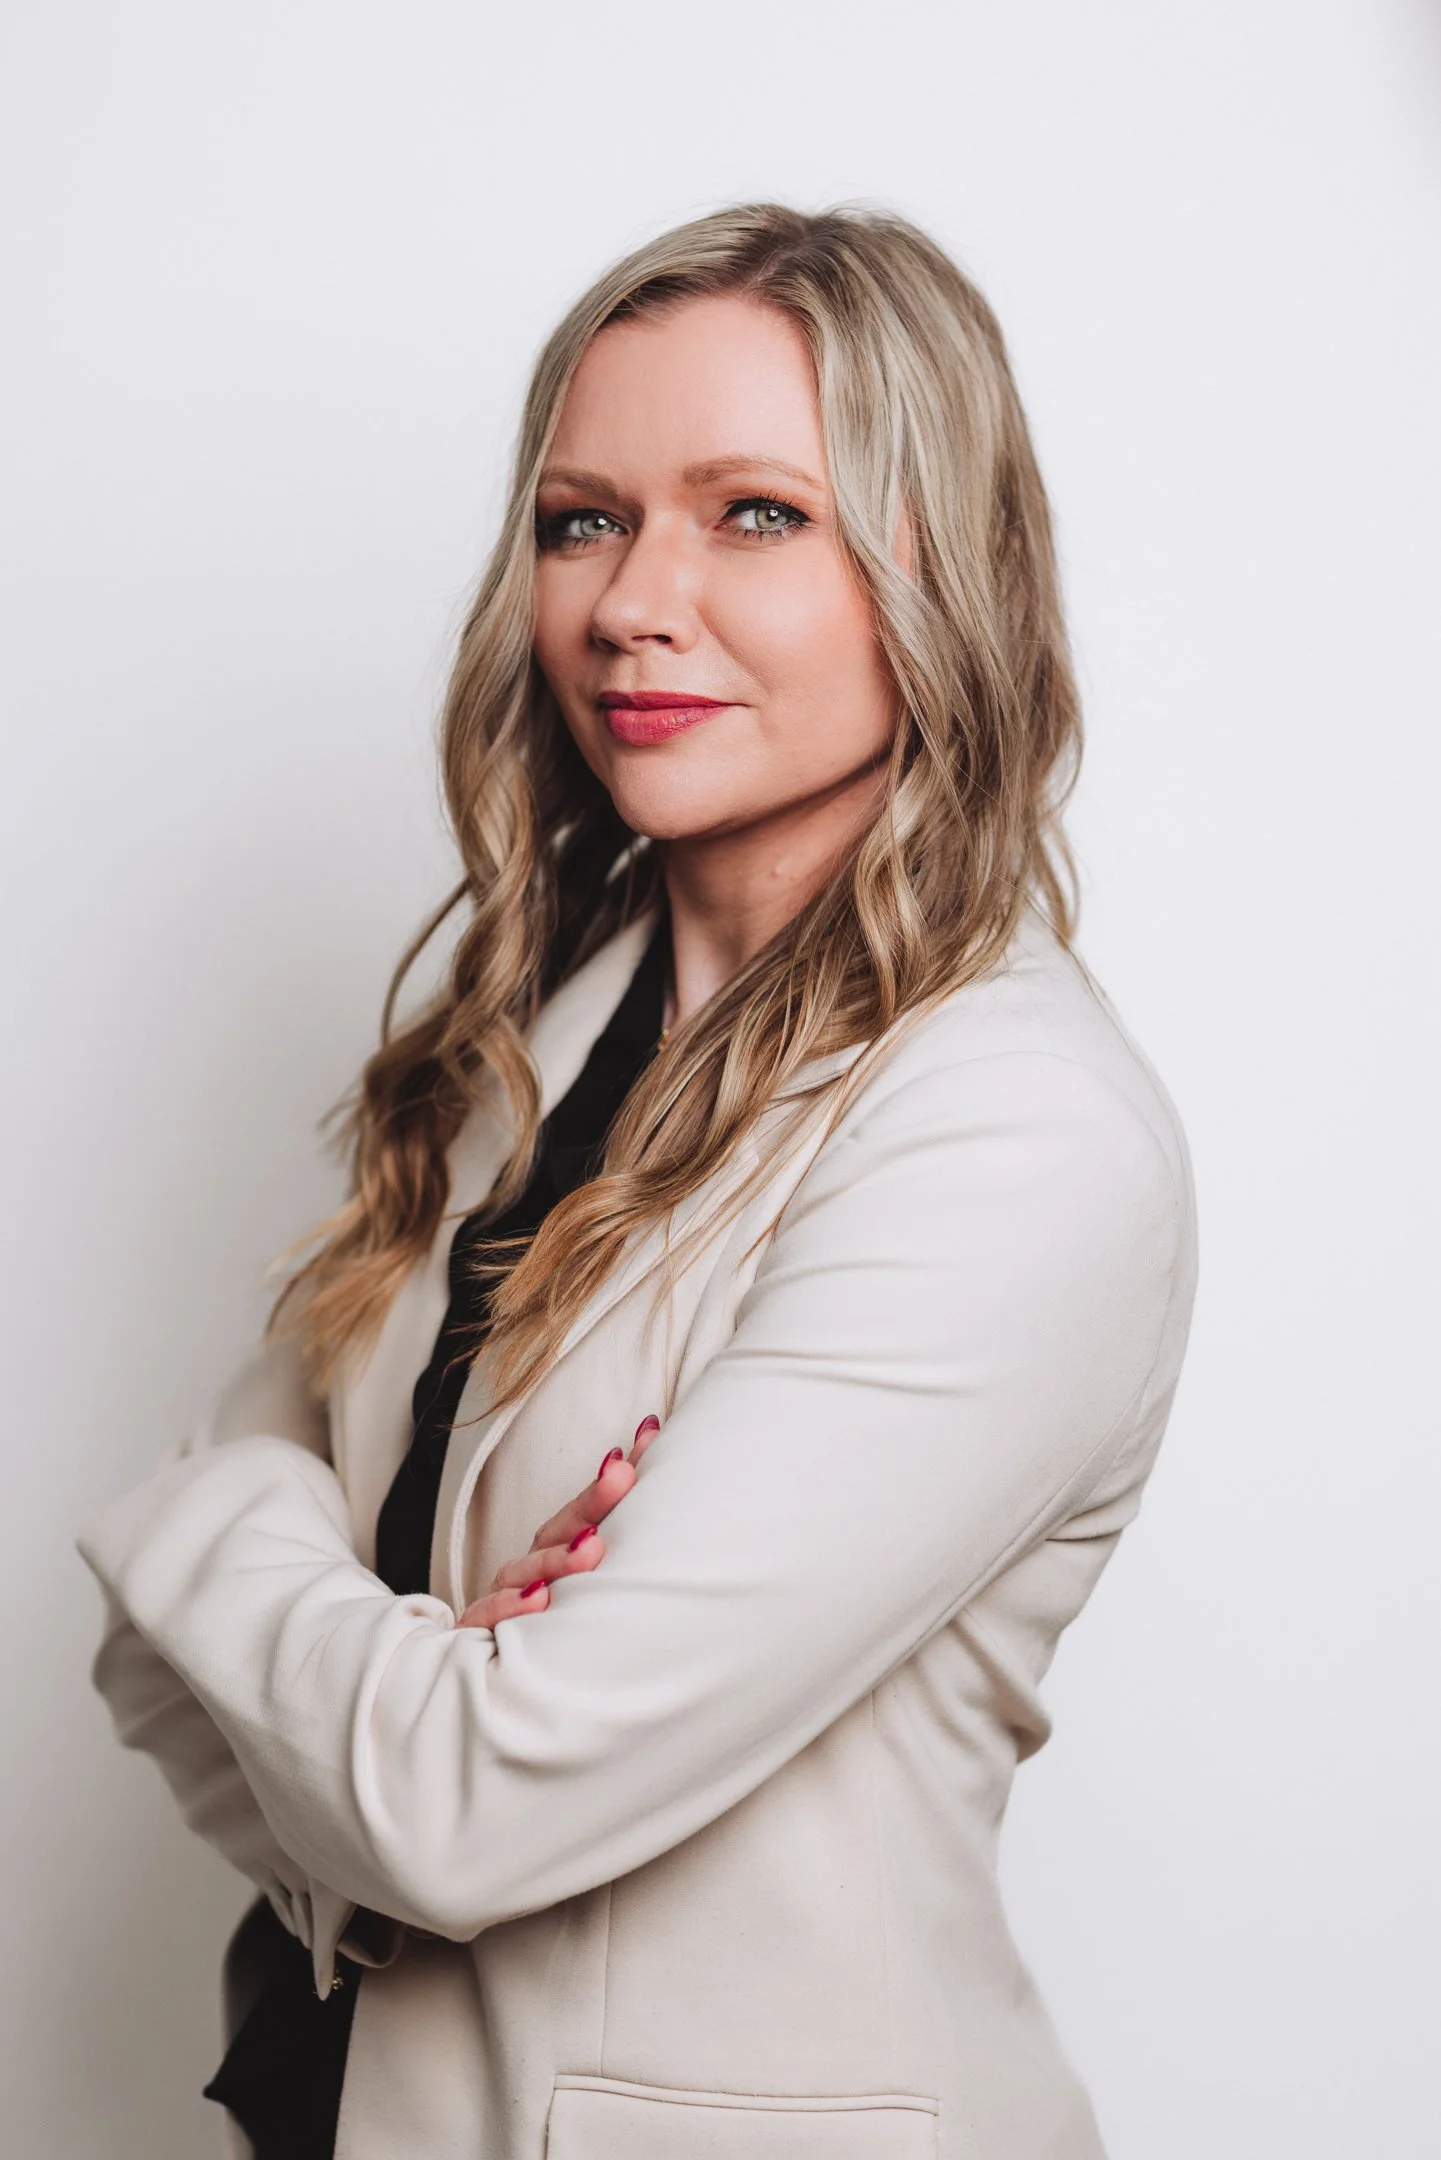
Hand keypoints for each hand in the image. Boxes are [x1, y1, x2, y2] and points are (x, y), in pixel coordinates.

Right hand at [456, 1414, 660, 1629]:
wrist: (478, 1685)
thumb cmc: (547, 1635)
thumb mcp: (587, 1593)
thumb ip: (615, 1544)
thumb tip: (654, 1484)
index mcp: (554, 1554)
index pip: (587, 1510)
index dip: (617, 1476)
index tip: (648, 1435)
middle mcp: (528, 1570)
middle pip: (558, 1530)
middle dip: (592, 1502)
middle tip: (622, 1475)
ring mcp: (500, 1599)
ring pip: (525, 1571)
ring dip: (558, 1557)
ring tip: (592, 1547)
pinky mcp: (476, 1635)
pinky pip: (490, 1615)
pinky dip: (512, 1605)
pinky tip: (540, 1599)